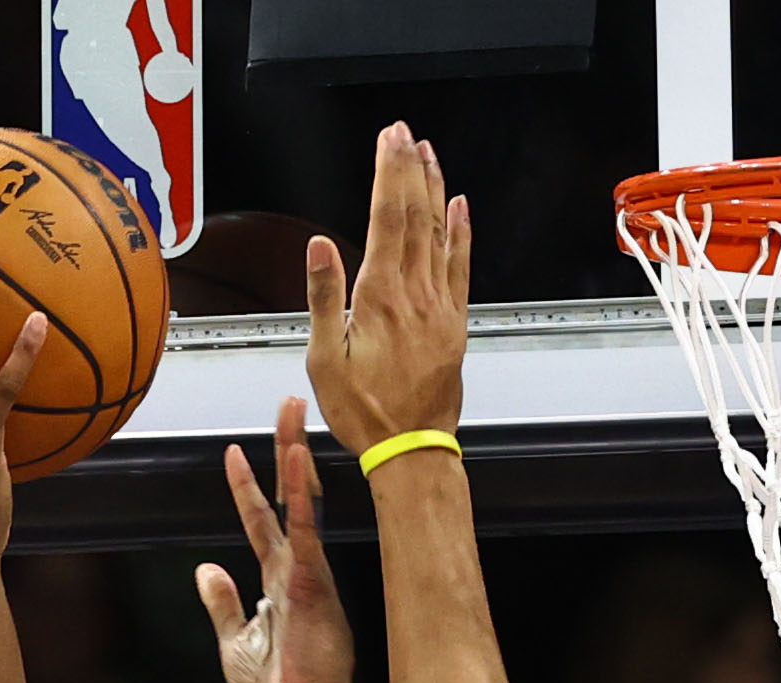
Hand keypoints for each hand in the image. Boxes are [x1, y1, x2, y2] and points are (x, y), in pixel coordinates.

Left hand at [197, 402, 361, 682]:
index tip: (234, 453)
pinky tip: (296, 460)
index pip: (261, 523)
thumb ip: (222, 604)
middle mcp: (297, 568)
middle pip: (289, 498)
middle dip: (286, 450)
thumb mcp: (234, 641)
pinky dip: (301, 493)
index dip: (247, 488)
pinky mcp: (313, 581)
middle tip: (288, 406)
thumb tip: (205, 570)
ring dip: (295, 455)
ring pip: (301, 501)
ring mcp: (308, 571)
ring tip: (293, 412)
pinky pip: (305, 528)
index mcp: (279, 581)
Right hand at [305, 124, 470, 460]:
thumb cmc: (365, 414)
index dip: (388, 173)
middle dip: (408, 170)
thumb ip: (323, 298)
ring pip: (438, 234)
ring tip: (428, 154)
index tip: (388, 140)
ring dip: (433, 190)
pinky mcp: (454, 324)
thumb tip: (319, 246)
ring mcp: (439, 307)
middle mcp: (414, 295)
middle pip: (414, 216)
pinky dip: (460, 234)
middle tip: (405, 134)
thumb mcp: (325, 361)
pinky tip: (459, 207)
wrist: (412, 451)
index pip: (386, 218)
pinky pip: (460, 268)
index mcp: (379, 298)